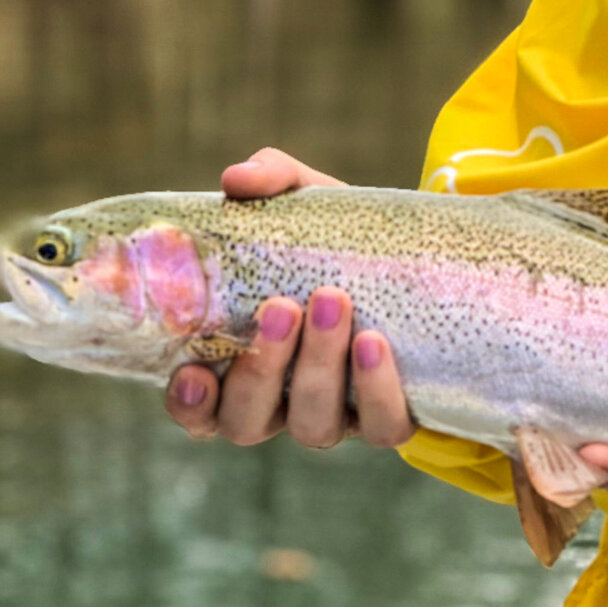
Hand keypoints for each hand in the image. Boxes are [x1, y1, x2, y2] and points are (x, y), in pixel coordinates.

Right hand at [161, 148, 414, 451]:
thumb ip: (269, 181)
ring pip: (312, 425)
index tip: (194, 371)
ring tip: (333, 301)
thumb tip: (236, 179)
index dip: (190, 404)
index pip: (198, 409)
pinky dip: (377, 392)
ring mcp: (334, 415)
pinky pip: (381, 427)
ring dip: (317, 367)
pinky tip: (374, 343)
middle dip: (261, 369)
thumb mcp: (303, 203)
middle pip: (249, 421)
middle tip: (281, 307)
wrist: (417, 254)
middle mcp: (279, 403)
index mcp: (238, 366)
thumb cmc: (335, 237)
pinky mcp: (388, 417)